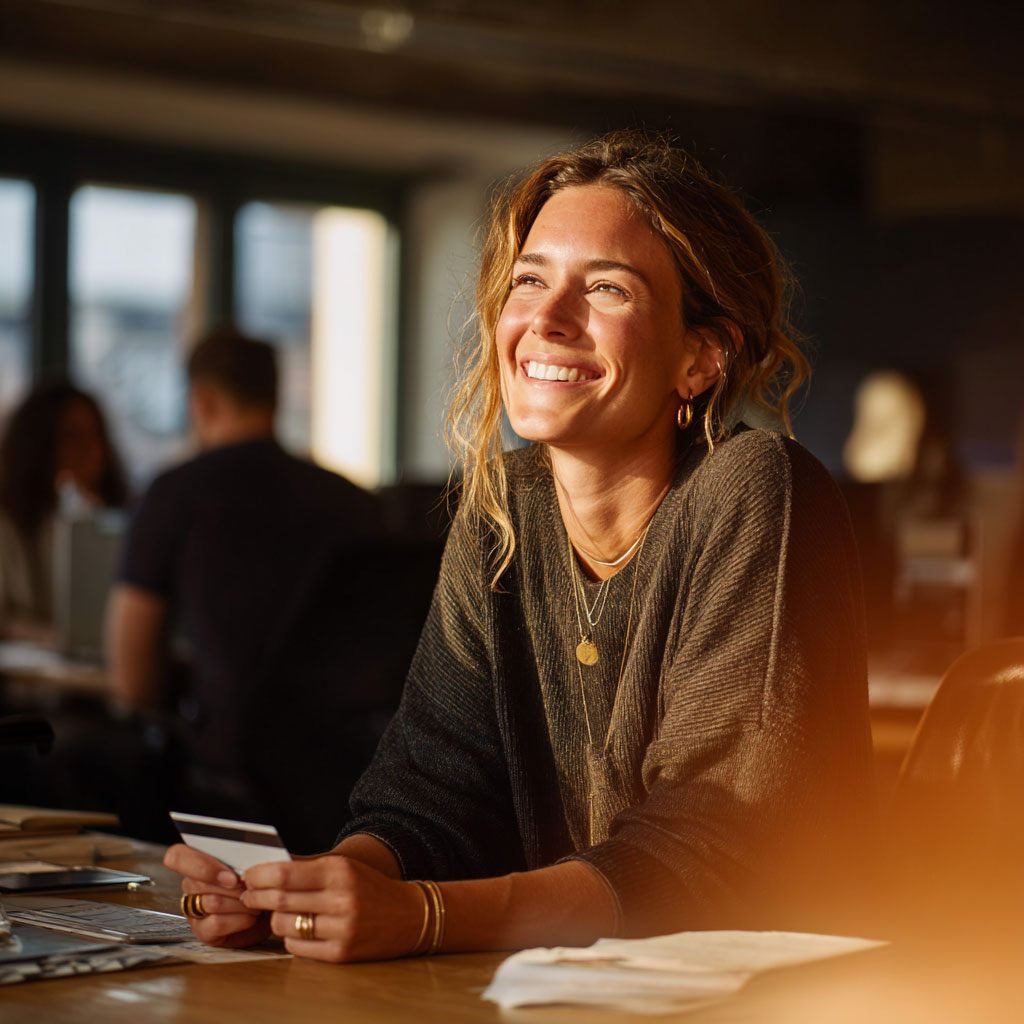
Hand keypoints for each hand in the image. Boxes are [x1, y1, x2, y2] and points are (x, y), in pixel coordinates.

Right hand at [163, 843, 270, 947]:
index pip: (177, 857)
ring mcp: (194, 911)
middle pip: (199, 883)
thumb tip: (244, 861)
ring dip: (240, 904)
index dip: (200, 866)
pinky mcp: (202, 932)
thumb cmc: (258, 884)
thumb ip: (242, 859)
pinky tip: (250, 918)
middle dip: (233, 887)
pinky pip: (216, 923)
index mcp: (198, 862)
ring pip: (211, 903)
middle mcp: (191, 886)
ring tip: (254, 903)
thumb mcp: (252, 864)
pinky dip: (239, 920)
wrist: (269, 913)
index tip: (231, 876)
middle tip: (251, 889)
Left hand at [240, 855, 424, 961]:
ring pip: (284, 925)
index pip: (285, 873)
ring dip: (275, 919)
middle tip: (248, 896)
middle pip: (279, 900)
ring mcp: (341, 928)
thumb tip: (267, 868)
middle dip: (256, 898)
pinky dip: (291, 937)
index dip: (259, 876)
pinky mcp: (341, 953)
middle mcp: (341, 898)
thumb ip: (308, 866)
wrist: (409, 916)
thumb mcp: (344, 867)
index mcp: (340, 871)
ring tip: (280, 912)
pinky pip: (297, 947)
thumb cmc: (370, 888)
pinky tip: (299, 929)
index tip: (247, 877)